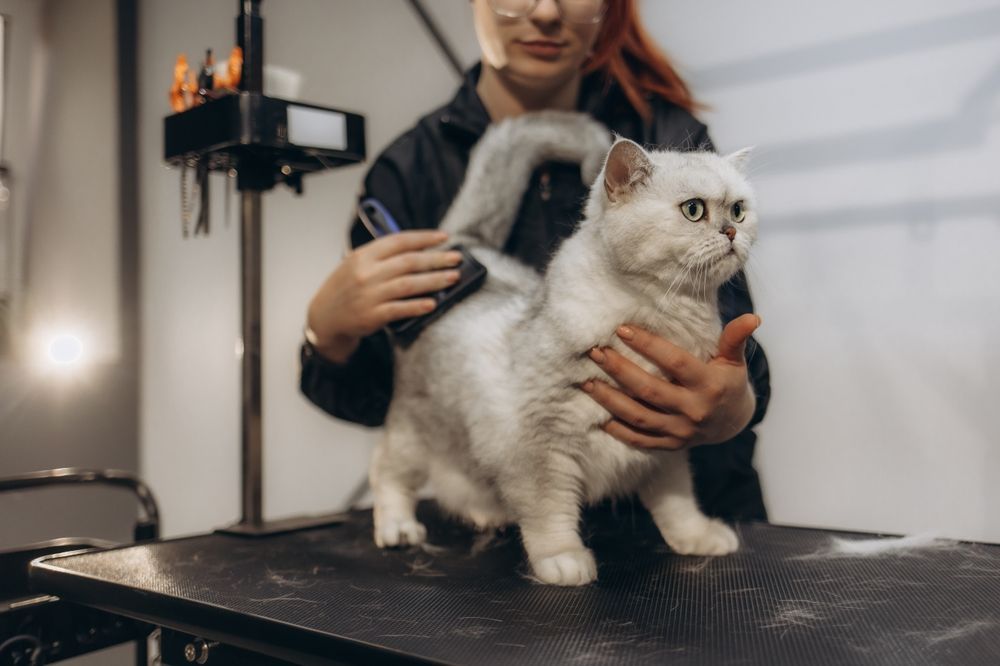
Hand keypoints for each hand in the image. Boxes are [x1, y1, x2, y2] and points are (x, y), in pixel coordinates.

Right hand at [306, 230, 462, 361]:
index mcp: (364, 255)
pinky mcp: (373, 316)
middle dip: (436, 259)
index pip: (399, 241)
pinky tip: (433, 303)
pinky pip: (400, 309)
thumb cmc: (346, 288)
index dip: (424, 238)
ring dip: (434, 280)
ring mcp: (370, 295)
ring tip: (453, 278)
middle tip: (456, 259)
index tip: (444, 237)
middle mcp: (367, 273)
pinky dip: (418, 305)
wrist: (324, 318)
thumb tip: (418, 248)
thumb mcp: (356, 264)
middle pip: (409, 262)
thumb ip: (382, 255)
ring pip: (409, 284)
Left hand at [581, 314, 761, 449]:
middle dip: (619, 370)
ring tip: (587, 381)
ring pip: (638, 416)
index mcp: (708, 384)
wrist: (734, 424)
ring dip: (609, 400)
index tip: (622, 329)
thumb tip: (752, 317)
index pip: (674, 362)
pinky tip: (599, 418)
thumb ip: (735, 339)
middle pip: (648, 390)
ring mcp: (680, 431)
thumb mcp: (734, 361)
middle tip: (596, 352)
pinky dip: (619, 431)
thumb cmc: (728, 383)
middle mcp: (693, 410)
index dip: (648, 345)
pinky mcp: (670, 444)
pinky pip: (640, 440)